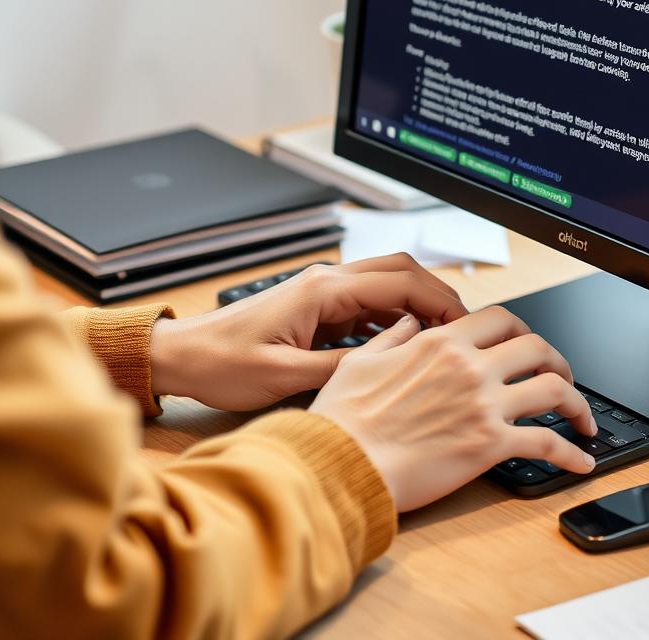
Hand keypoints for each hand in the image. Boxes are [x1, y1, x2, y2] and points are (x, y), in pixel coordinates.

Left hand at [150, 254, 467, 410]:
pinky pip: (369, 304)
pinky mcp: (318, 307)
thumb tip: (389, 365)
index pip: (399, 281)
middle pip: (400, 272)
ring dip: (417, 306)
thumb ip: (339, 367)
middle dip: (437, 295)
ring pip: (387, 284)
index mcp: (322, 290)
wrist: (184, 356)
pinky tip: (405, 344)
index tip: (464, 325)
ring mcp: (323, 291)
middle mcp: (327, 281)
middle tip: (463, 329)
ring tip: (442, 340)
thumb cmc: (223, 364)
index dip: (439, 300)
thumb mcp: (283, 376)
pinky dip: (394, 318)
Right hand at [309, 305, 597, 510]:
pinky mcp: (490, 446)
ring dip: (576, 403)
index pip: (500, 319)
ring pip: (553, 390)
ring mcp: (484, 406)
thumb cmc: (344, 420)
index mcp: (441, 343)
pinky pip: (547, 444)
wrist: (342, 464)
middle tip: (562, 376)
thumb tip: (408, 322)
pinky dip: (571, 453)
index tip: (527, 344)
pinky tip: (580, 462)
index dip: (522, 329)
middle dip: (558, 360)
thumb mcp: (361, 361)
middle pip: (537, 348)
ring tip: (582, 418)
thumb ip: (392, 337)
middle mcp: (470, 367)